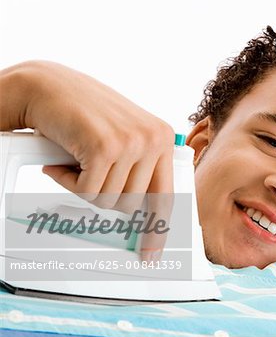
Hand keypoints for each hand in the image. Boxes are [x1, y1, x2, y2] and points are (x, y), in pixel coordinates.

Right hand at [1, 60, 174, 259]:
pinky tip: (63, 160)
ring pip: (109, 201)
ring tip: (77, 161)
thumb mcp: (124, 138)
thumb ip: (138, 169)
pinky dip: (69, 182)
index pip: (165, 195)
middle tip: (90, 177)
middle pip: (133, 204)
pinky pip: (87, 192)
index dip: (157, 228)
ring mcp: (131, 143)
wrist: (48, 86)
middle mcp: (153, 139)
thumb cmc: (84, 115)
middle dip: (106, 197)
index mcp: (162, 139)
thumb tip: (138, 212)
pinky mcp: (105, 148)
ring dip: (85, 187)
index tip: (151, 251)